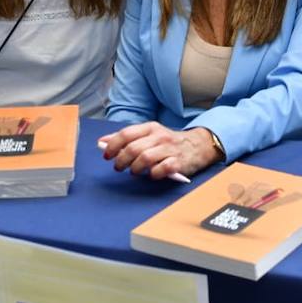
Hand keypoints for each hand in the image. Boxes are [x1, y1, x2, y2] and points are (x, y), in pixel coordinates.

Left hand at [100, 122, 218, 179]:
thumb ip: (128, 138)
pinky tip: (153, 175)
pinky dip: (154, 174)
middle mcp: (160, 136)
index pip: (126, 134)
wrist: (199, 145)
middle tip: (119, 168)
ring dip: (135, 168)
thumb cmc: (168, 143)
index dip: (113, 146)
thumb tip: (103, 142)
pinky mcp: (179, 162)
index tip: (107, 156)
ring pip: (145, 158)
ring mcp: (170, 149)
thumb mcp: (149, 135)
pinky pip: (162, 170)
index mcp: (150, 128)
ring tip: (134, 172)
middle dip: (121, 161)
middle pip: (133, 148)